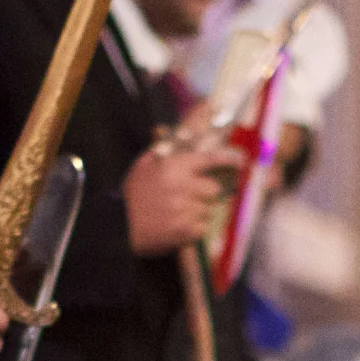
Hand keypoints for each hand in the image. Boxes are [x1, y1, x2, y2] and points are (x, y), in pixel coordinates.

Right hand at [123, 138, 222, 255]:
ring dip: (196, 213)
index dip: (227, 160)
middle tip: (189, 198)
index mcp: (173, 167)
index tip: (239, 161)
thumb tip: (162, 129)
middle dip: (205, 194)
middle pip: (214, 189)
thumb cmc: (132, 196)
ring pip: (207, 211)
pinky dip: (191, 230)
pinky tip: (174, 227)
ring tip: (175, 214)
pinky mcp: (185, 231)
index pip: (209, 160)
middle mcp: (182, 187)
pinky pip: (201, 228)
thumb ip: (157, 149)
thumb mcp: (142, 167)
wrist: (119, 228)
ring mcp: (185, 210)